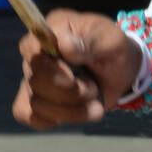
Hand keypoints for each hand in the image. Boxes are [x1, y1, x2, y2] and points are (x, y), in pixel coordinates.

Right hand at [12, 9, 142, 129]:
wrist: (122, 72)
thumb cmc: (114, 50)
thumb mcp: (112, 41)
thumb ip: (90, 42)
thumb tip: (64, 43)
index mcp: (52, 32)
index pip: (29, 48)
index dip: (49, 68)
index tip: (72, 77)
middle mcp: (38, 56)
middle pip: (35, 81)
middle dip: (71, 93)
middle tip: (94, 88)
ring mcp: (35, 79)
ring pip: (37, 104)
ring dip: (71, 110)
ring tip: (94, 101)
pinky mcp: (39, 102)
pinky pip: (31, 117)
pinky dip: (56, 119)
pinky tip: (76, 113)